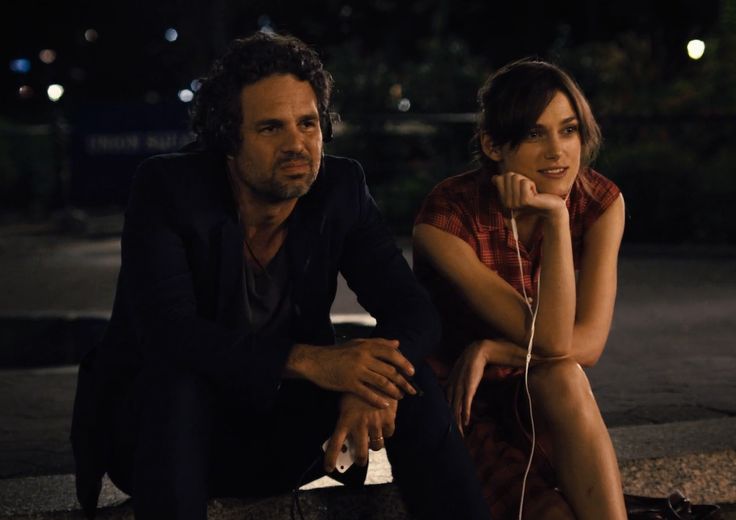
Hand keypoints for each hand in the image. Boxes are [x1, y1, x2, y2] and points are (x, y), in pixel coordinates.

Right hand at [286, 338, 415, 408]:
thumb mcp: (357, 343)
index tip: (412, 372)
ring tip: (400, 397)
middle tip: (411, 389)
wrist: (314, 361)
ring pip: (381, 382)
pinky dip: (378, 400)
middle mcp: (363, 357)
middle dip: (403, 381)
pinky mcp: (348, 383)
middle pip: (389, 369)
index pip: (391, 353)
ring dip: (393, 391)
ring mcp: (356, 370)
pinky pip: (367, 393)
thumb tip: (397, 343)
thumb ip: (378, 343)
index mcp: (366, 346)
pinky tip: (385, 405)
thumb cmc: (337, 353)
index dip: (404, 363)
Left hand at [324, 393, 396, 471]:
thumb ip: (345, 419)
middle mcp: (360, 425)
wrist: (375, 371)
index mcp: (345, 420)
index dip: (331, 459)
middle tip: (360, 459)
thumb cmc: (355, 387)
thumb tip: (344, 436)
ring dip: (374, 445)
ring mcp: (375, 423)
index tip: (328, 468)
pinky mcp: (388, 418)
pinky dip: (386, 432)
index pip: (335, 444)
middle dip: (360, 459)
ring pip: (377, 446)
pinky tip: (384, 426)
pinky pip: (389, 433)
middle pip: (361, 453)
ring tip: (373, 441)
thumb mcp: (345, 402)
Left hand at [446, 340, 490, 435]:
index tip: (446, 427)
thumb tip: (454, 392)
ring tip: (459, 435)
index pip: (445, 405)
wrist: (474, 354)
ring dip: (458, 423)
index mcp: (448, 386)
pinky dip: (465, 413)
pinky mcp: (468, 388)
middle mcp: (451, 389)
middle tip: (453, 437)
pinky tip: (466, 422)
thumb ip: (454, 384)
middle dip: (451, 424)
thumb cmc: (467, 364)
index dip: (446, 417)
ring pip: (457, 409)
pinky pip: (466, 403)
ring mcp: (459, 389)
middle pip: (450, 410)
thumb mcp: (457, 376)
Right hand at [492, 172, 566, 215]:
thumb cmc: (534, 196)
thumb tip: (495, 178)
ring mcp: (516, 203)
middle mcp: (507, 204)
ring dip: (526, 181)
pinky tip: (535, 193)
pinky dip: (531, 184)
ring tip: (531, 191)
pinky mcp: (525, 201)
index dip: (510, 177)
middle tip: (527, 188)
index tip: (518, 186)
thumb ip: (506, 184)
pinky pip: (525, 182)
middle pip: (508, 176)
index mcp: (503, 201)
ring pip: (516, 178)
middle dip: (520, 178)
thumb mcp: (517, 189)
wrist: (548, 206)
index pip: (499, 178)